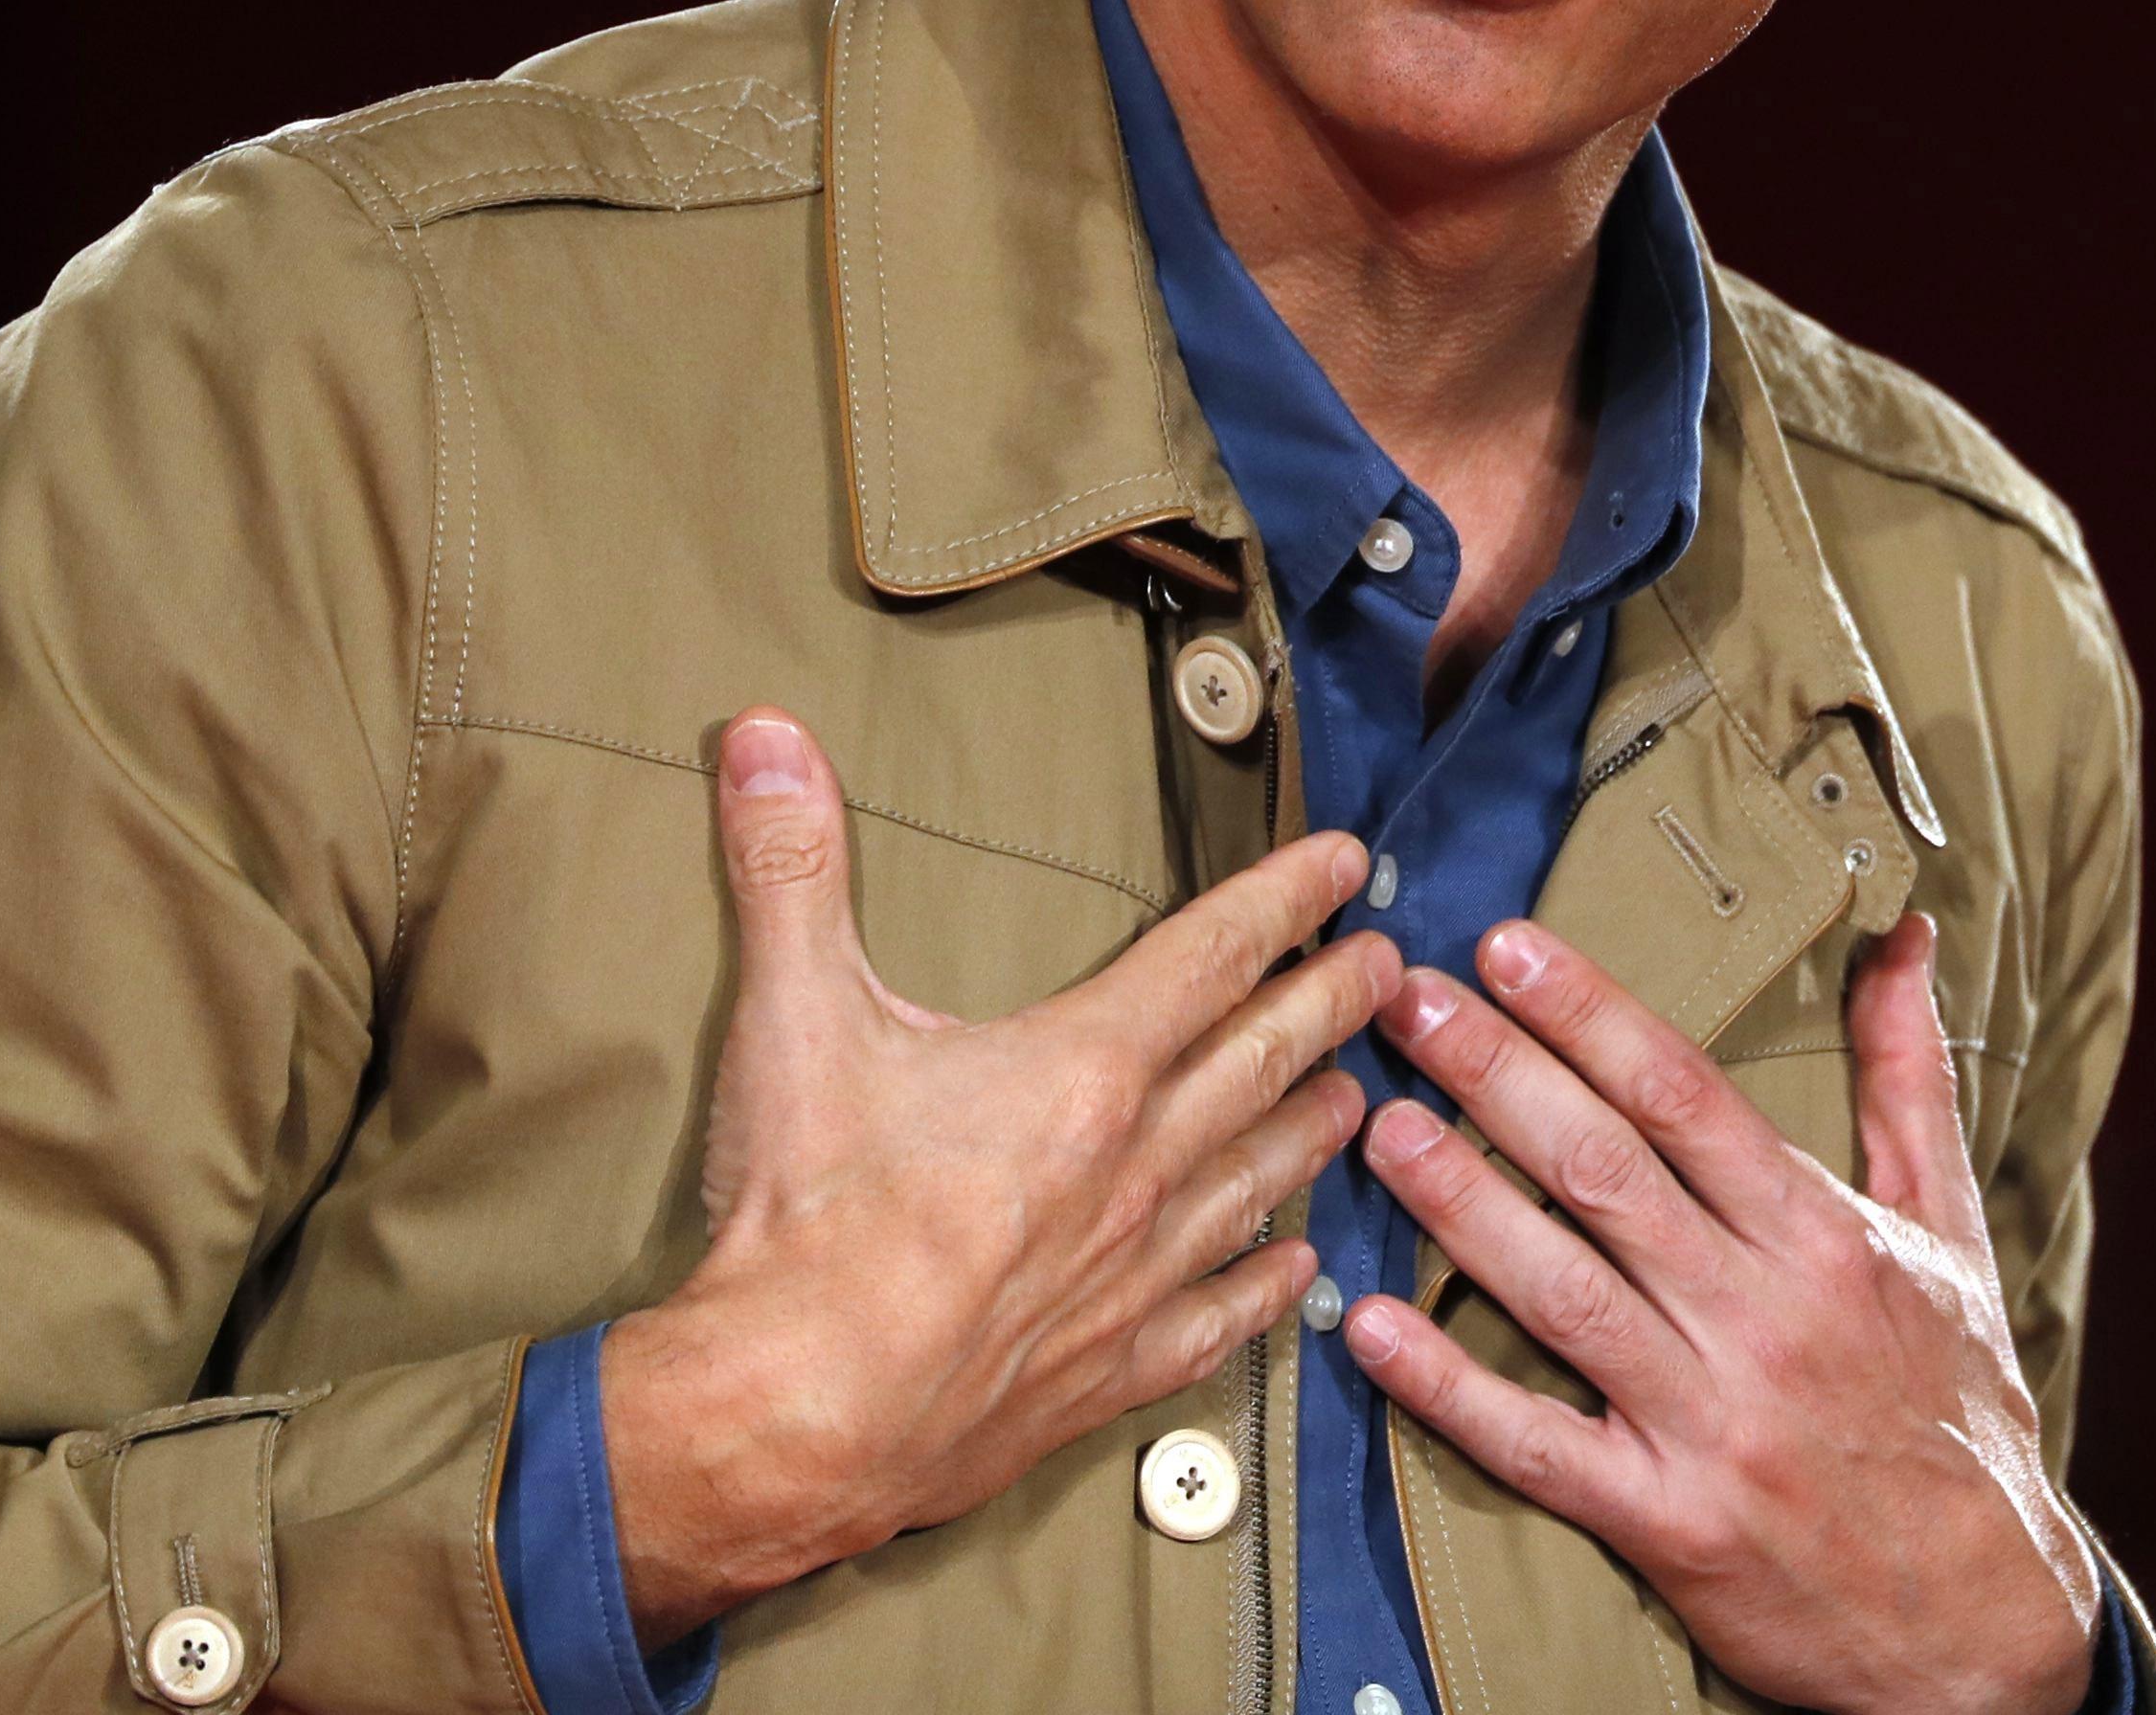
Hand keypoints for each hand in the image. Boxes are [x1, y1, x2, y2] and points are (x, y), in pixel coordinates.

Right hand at [600, 710, 1390, 1637]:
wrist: (795, 1418)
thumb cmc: (805, 1223)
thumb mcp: (791, 1019)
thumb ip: (788, 869)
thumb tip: (763, 737)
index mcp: (1082, 1071)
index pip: (1211, 955)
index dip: (1284, 898)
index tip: (1345, 863)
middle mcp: (1134, 1167)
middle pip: (1262, 1061)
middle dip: (1332, 1001)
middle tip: (1391, 967)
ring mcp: (1132, 1275)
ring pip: (1257, 1181)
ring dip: (1313, 1129)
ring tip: (1359, 1097)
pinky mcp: (1108, 1371)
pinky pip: (1214, 1319)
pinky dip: (1264, 1288)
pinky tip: (1296, 1270)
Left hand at [1342, 912, 2101, 1714]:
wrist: (1984, 1614)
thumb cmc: (1958, 1407)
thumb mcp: (1949, 1230)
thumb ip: (1907, 1077)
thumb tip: (1903, 938)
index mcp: (1825, 1237)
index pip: (1685, 1097)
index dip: (1589, 1015)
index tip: (1507, 949)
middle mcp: (1765, 1318)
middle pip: (1607, 1173)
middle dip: (1498, 1075)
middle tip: (1407, 1002)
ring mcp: (1712, 1424)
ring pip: (1564, 1293)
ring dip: (1462, 1206)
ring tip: (1382, 1129)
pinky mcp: (1670, 1523)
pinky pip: (1539, 1448)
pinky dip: (1450, 1390)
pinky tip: (1374, 1331)